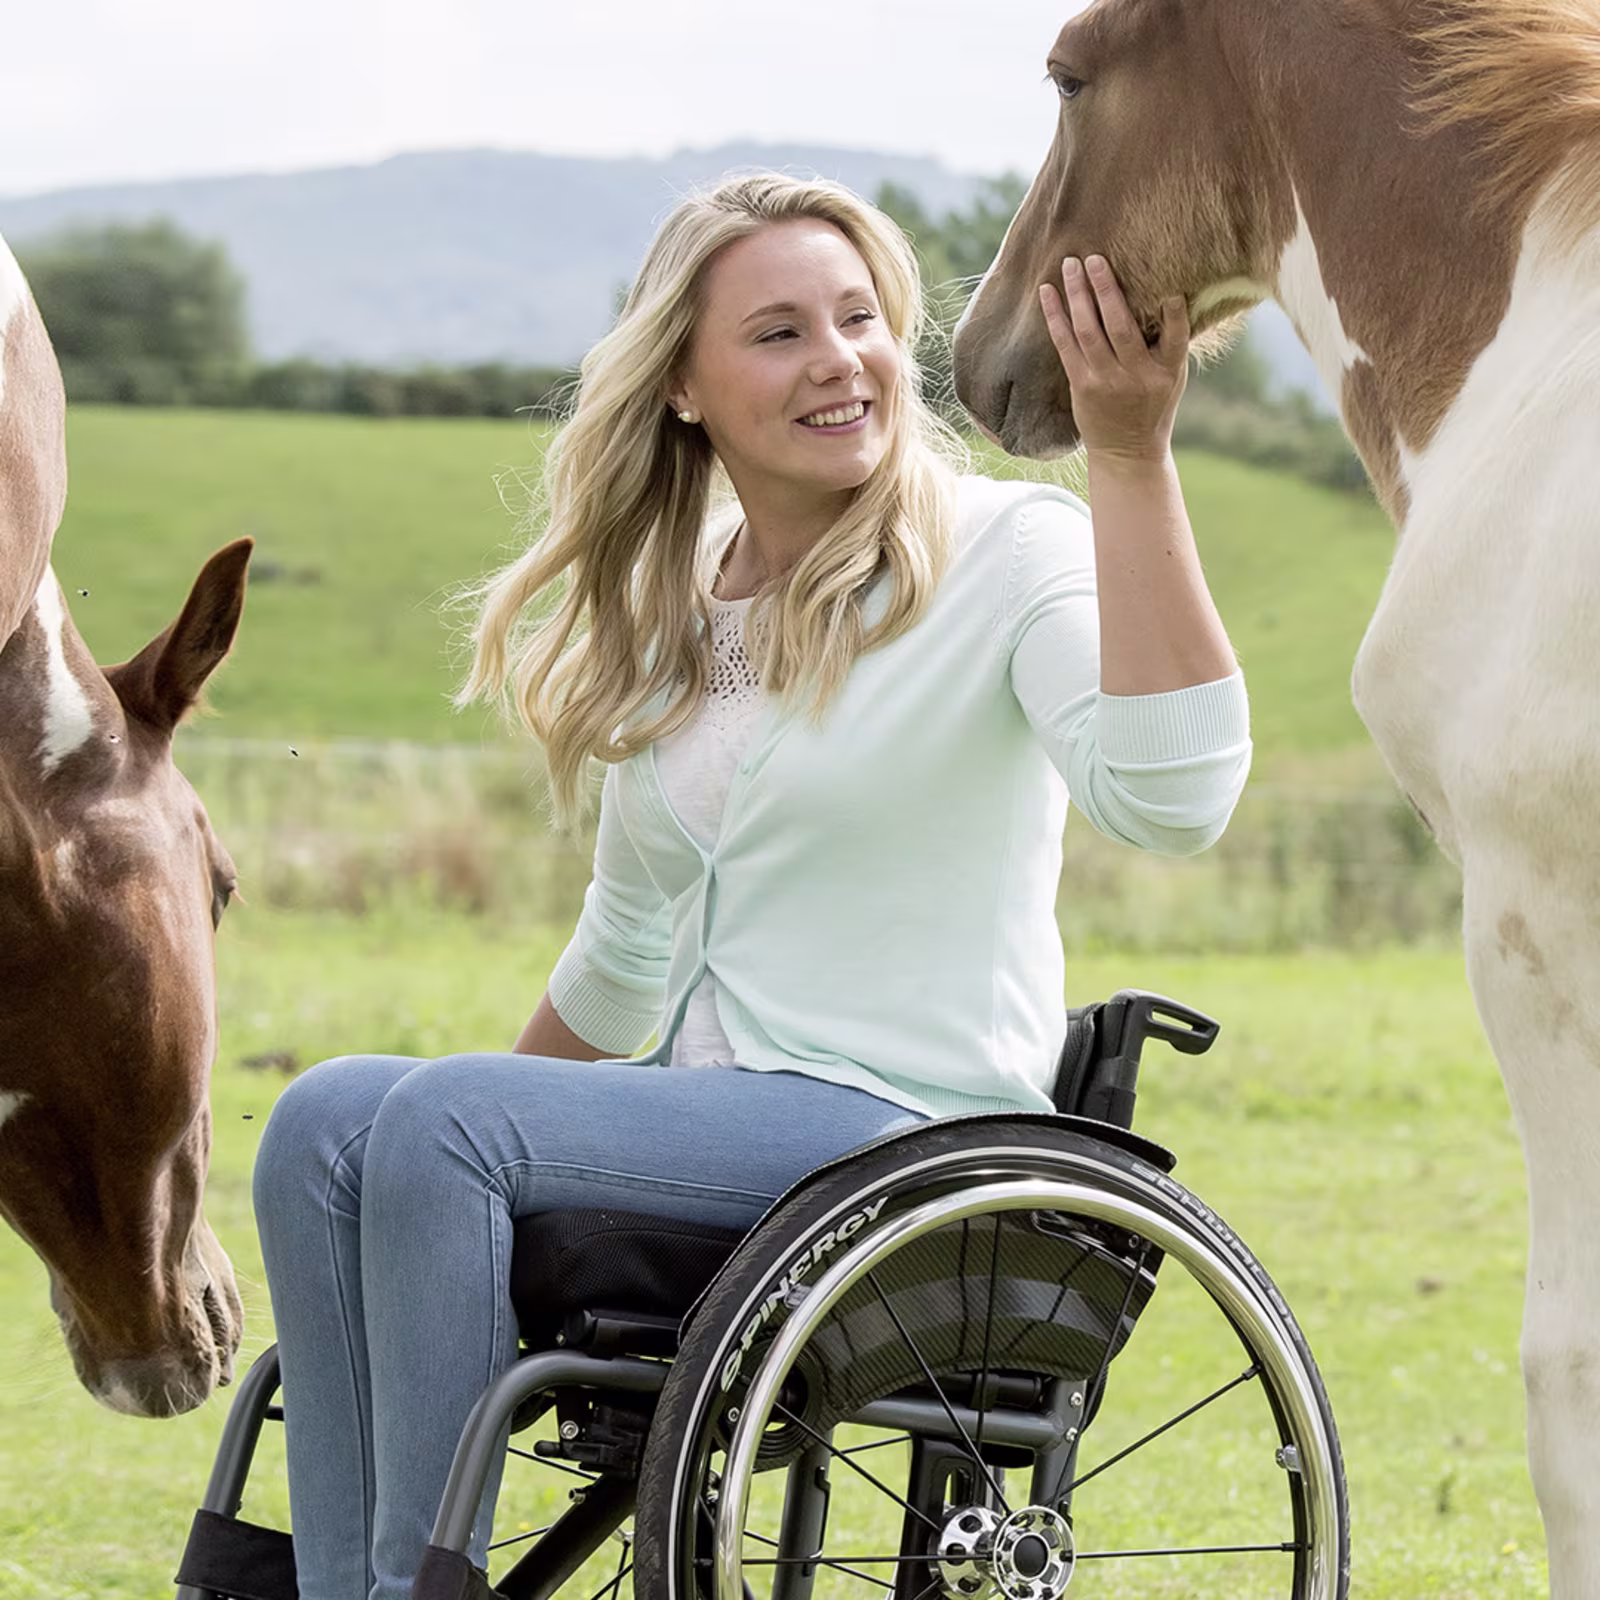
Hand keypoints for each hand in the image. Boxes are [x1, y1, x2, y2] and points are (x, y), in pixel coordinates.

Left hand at [1039, 255, 1188, 460]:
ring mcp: (1107, 381)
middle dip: (1106, 289)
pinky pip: (1066, 345)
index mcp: (1167, 371)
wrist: (1128, 452)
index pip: (1176, 338)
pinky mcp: (1082, 386)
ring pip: (1089, 331)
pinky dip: (1056, 317)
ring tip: (1070, 264)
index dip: (1174, 315)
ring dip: (1077, 294)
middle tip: (1093, 257)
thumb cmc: (1152, 407)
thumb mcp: (1172, 379)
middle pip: (1121, 326)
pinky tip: (1047, 293)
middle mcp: (1137, 375)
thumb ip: (1169, 344)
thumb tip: (1165, 296)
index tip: (1169, 291)